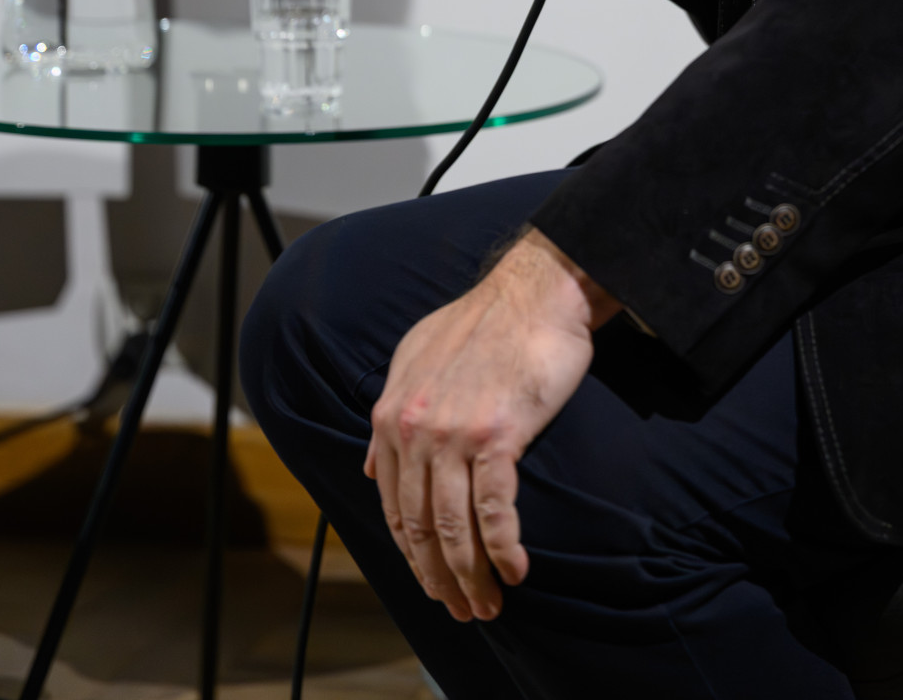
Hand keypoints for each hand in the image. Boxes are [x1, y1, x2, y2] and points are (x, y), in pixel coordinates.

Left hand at [365, 230, 617, 622]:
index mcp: (391, 413)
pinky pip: (496, 510)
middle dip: (439, 578)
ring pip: (453, 527)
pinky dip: (503, 549)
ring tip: (489, 605)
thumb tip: (367, 466)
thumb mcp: (415, 356)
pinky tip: (515, 572)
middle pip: (419, 526)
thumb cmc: (483, 322)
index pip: (392, 505)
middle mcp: (414, 429)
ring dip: (471, 577)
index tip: (430, 582)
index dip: (411, 553)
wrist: (534, 292)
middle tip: (462, 611)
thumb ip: (390, 410)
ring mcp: (454, 434)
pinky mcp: (498, 436)